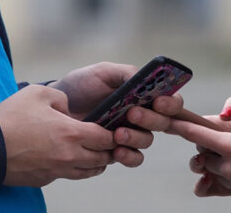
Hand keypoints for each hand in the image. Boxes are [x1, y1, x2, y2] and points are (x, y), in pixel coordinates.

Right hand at [0, 84, 116, 186]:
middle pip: (102, 159)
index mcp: (71, 133)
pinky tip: (70, 158)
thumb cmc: (11, 118)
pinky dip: (75, 168)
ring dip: (95, 163)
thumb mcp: (39, 93)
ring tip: (95, 153)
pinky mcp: (45, 179)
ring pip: (88, 172)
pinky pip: (68, 175)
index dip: (112, 134)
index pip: (105, 138)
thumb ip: (62, 98)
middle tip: (108, 142)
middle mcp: (69, 156)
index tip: (113, 129)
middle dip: (108, 150)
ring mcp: (57, 171)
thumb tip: (69, 111)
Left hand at [49, 62, 184, 167]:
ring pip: (147, 141)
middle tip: (132, 114)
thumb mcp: (104, 72)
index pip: (171, 100)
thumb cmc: (82, 85)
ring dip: (137, 138)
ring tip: (118, 134)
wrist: (59, 107)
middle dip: (151, 119)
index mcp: (144, 94)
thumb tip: (148, 79)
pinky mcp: (118, 150)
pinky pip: (134, 158)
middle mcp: (143, 114)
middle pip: (163, 122)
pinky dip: (129, 156)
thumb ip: (127, 74)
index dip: (171, 103)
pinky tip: (116, 151)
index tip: (159, 102)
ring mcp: (131, 133)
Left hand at [168, 97, 230, 198]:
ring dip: (208, 160)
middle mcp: (227, 166)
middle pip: (202, 152)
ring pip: (207, 169)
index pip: (198, 133)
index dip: (180, 126)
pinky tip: (208, 178)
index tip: (167, 122)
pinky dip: (209, 182)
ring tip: (220, 152)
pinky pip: (214, 188)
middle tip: (218, 135)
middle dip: (204, 143)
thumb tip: (228, 113)